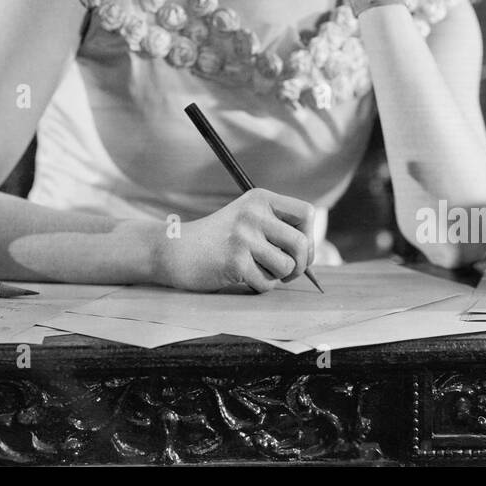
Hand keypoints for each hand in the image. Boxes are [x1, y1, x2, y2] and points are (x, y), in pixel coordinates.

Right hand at [153, 189, 315, 292]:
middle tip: (287, 272)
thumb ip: (276, 227)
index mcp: (259, 198)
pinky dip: (259, 287)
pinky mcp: (235, 261)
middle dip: (301, 265)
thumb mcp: (246, 219)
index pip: (307, 213)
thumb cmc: (217, 240)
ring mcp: (243, 237)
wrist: (174, 250)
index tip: (297, 250)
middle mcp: (253, 213)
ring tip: (259, 271)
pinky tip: (242, 277)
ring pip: (286, 266)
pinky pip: (266, 284)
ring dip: (277, 277)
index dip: (309, 236)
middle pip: (302, 243)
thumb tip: (312, 254)